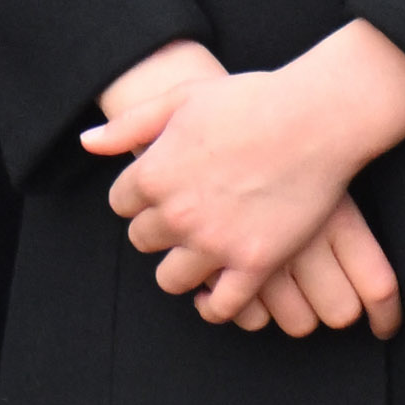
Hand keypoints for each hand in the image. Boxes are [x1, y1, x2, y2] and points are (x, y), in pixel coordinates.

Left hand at [83, 22, 404, 331]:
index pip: (122, 204)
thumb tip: (87, 142)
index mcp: (154, 173)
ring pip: (172, 280)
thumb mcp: (183, 97)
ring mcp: (214, 243)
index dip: (143, 197)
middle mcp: (176, 214)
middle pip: (144, 241)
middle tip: (189, 216)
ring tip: (202, 254)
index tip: (166, 190)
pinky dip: (214, 305)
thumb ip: (131, 124)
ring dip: (182, 269)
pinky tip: (219, 293)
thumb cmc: (253, 99)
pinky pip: (220, 306)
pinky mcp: (253, 264)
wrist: (317, 118)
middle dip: (161, 230)